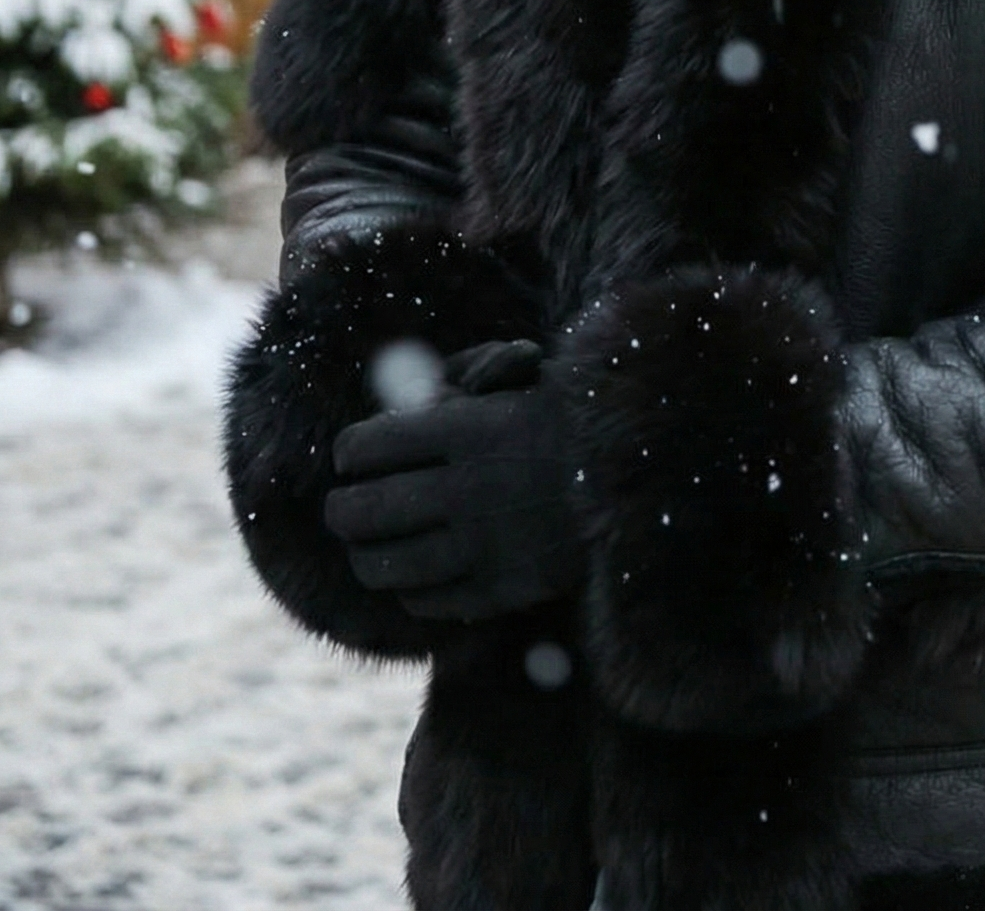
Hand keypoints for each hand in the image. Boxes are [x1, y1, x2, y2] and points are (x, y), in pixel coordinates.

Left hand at [325, 340, 576, 621]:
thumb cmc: (574, 417)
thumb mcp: (517, 383)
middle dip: (342, 511)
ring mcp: (483, 545)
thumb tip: (395, 406)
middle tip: (341, 510)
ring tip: (365, 550)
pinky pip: (426, 602)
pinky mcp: (501, 590)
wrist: (643, 473)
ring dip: (365, 557)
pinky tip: (412, 576)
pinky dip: (408, 591)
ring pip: (385, 566)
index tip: (350, 457)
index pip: (366, 446)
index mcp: (467, 429)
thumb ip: (455, 394)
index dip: (348, 452)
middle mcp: (467, 489)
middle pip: (363, 511)